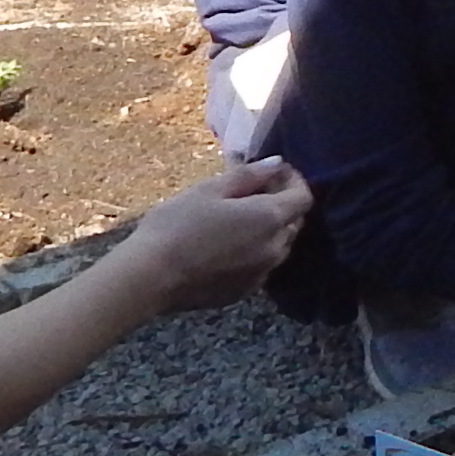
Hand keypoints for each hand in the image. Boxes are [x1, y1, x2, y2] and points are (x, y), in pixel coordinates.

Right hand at [113, 159, 312, 310]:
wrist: (151, 277)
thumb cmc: (177, 225)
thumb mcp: (210, 189)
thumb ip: (249, 175)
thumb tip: (276, 164)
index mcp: (269, 218)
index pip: (303, 197)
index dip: (293, 180)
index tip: (274, 171)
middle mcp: (274, 249)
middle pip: (293, 221)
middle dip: (281, 202)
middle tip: (252, 190)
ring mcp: (261, 274)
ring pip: (279, 245)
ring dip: (269, 228)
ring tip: (238, 216)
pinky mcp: (244, 291)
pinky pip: (261, 266)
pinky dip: (255, 250)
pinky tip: (227, 244)